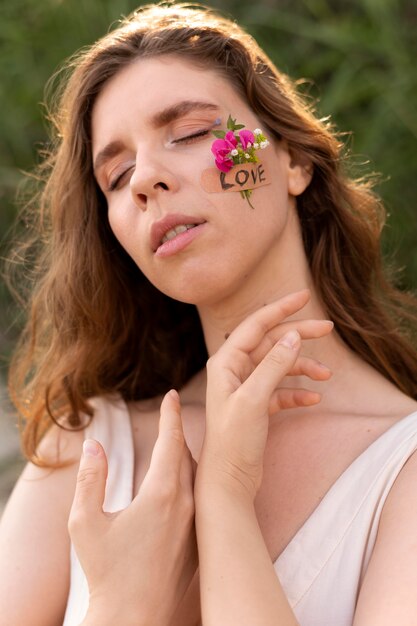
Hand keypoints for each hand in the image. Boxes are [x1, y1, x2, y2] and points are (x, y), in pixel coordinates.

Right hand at [68, 390, 197, 625]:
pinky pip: (201, 495)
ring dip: (186, 454)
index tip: (171, 396)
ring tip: (176, 441)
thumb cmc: (107, 572)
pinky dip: (193, 477)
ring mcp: (197, 521)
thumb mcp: (85, 523)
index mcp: (160, 494)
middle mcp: (186, 503)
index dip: (170, 415)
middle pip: (186, 454)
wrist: (135, 616)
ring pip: (196, 474)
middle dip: (178, 431)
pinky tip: (184, 479)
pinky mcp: (199, 537)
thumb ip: (90, 479)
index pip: (170, 441)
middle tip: (172, 412)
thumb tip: (93, 445)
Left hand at [197, 290, 332, 498]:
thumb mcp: (254, 399)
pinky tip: (313, 399)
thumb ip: (274, 365)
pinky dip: (297, 392)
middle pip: (271, 342)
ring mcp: (246, 388)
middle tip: (328, 328)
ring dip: (303, 368)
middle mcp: (234, 371)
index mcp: (226, 362)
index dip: (280, 308)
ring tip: (326, 376)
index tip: (304, 295)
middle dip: (299, 335)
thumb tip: (292, 335)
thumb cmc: (232, 440)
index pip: (256, 325)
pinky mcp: (256, 406)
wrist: (228, 480)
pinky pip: (281, 390)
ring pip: (279, 366)